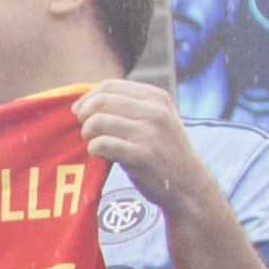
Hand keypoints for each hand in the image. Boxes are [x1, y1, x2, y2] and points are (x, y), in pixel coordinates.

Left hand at [72, 78, 206, 211]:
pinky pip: (101, 145)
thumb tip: (87, 99)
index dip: (88, 97)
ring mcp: (149, 133)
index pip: (110, 86)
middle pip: (100, 102)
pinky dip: (94, 149)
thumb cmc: (165, 150)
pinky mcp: (141, 156)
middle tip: (86, 129)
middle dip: (84, 115)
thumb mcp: (158, 118)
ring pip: (98, 122)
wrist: (188, 183)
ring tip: (94, 142)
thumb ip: (131, 105)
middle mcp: (155, 112)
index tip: (79, 111)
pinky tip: (100, 154)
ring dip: (88, 133)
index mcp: (157, 97)